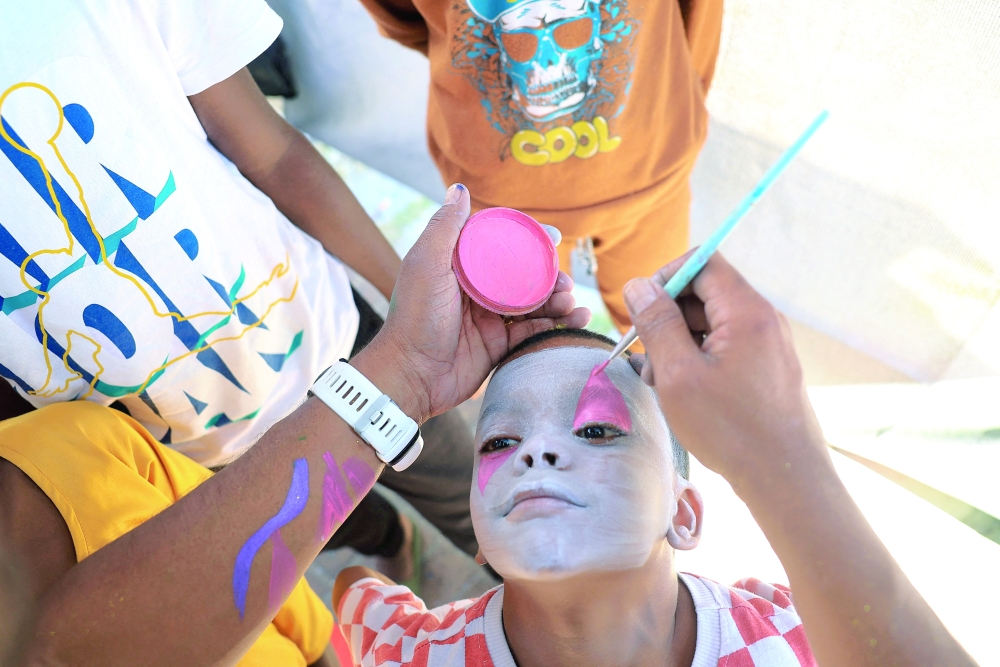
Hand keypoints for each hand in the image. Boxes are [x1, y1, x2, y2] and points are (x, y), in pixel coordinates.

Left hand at [353, 185, 589, 421]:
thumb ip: (446, 228)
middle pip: (526, 275)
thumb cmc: (414, 317)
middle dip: (552, 276)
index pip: (503, 245)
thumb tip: (459, 188)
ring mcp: (491, 318)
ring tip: (572, 303)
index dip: (530, 241)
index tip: (555, 238)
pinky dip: (559, 325)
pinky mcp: (500, 345)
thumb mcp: (427, 265)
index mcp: (463, 267)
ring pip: (535, 303)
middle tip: (566, 283)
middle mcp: (479, 289)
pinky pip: (535, 331)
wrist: (411, 375)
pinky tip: (578, 320)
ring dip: (559, 300)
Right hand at [622, 251, 827, 491]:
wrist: (785, 478)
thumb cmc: (731, 429)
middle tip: (643, 357)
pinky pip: (725, 345)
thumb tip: (639, 285)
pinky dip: (697, 358)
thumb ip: (657, 323)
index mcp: (746, 311)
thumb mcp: (679, 374)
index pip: (702, 262)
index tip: (641, 311)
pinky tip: (681, 391)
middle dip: (667, 316)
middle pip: (705, 292)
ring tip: (658, 381)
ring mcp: (767, 343)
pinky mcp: (766, 366)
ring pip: (711, 322)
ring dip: (678, 342)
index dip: (666, 278)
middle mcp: (762, 319)